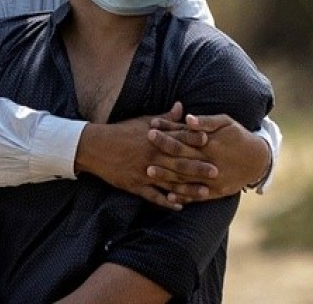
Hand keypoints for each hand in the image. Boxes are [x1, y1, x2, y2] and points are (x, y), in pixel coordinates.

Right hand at [74, 103, 216, 209]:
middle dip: (198, 168)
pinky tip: (178, 206)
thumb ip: (165, 117)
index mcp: (154, 139)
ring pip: (170, 182)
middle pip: (178, 162)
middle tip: (216, 172)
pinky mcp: (135, 184)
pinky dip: (166, 202)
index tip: (211, 141)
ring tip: (205, 193)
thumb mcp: (143, 121)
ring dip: (188, 188)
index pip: (178, 138)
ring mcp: (143, 171)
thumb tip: (182, 106)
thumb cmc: (121, 132)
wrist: (96, 147)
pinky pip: (153, 196)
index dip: (194, 140)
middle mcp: (151, 155)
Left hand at [147, 111, 270, 203]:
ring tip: (148, 172)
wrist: (258, 160)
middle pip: (182, 158)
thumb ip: (206, 121)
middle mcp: (211, 162)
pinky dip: (183, 196)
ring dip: (167, 176)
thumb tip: (188, 119)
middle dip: (162, 153)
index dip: (167, 133)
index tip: (150, 128)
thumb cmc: (238, 136)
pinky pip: (198, 195)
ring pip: (187, 179)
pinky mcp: (217, 192)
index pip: (184, 138)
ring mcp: (214, 179)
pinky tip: (168, 197)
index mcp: (212, 143)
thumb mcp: (225, 122)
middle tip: (144, 149)